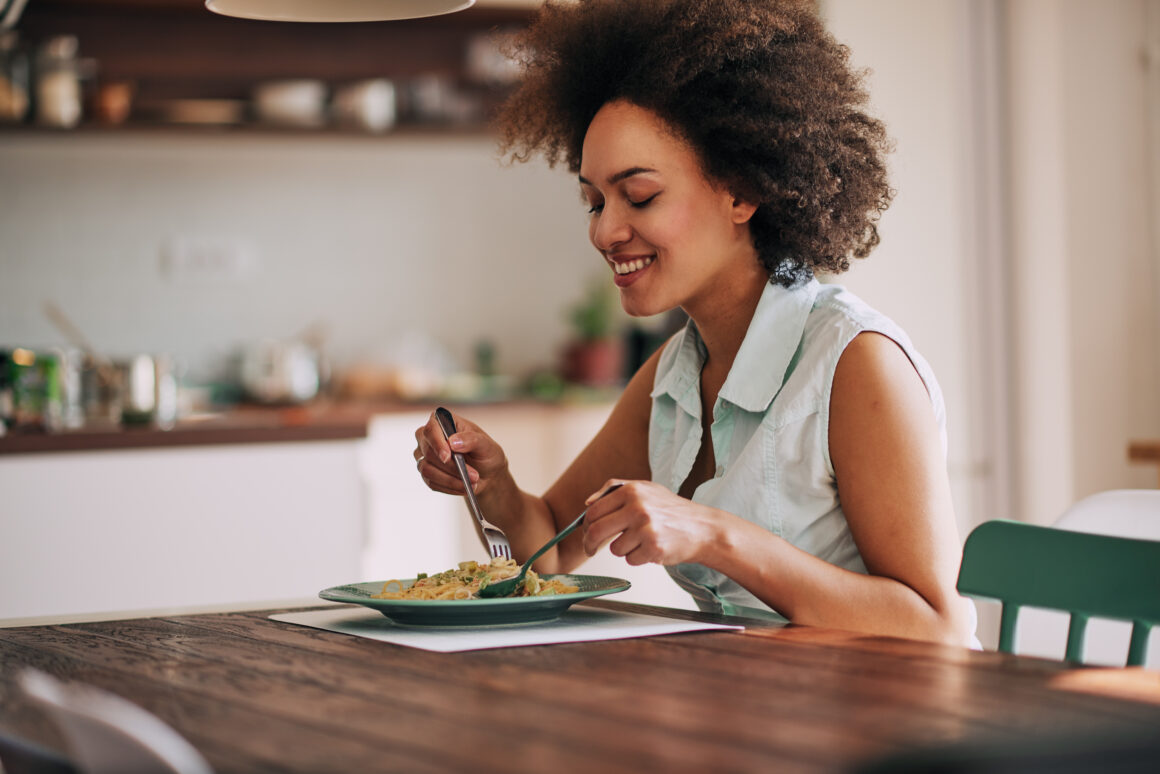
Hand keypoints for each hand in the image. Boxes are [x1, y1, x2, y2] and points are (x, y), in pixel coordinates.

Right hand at [413, 411, 508, 496]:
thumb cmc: (485, 453)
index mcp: (443, 421)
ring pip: (426, 469)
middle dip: (451, 466)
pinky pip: (430, 482)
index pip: (430, 429)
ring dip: (451, 479)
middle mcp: (429, 437)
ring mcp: (424, 455)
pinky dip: (449, 487)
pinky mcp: (426, 472)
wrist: (487, 473)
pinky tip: (463, 487)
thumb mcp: (486, 445)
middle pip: (428, 451)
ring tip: (472, 483)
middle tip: (474, 475)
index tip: (447, 456)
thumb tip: (453, 442)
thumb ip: (471, 439)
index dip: (437, 443)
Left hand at [580, 480, 720, 565]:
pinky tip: (652, 548)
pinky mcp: (653, 548)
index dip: (585, 526)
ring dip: (623, 550)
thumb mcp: (646, 489)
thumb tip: (587, 502)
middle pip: (596, 531)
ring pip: (615, 549)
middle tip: (590, 550)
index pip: (594, 511)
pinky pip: (630, 560)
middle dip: (589, 544)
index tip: (586, 534)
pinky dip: (638, 558)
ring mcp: (645, 528)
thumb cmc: (672, 510)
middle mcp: (637, 507)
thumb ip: (614, 490)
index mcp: (632, 490)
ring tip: (642, 541)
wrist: (702, 528)